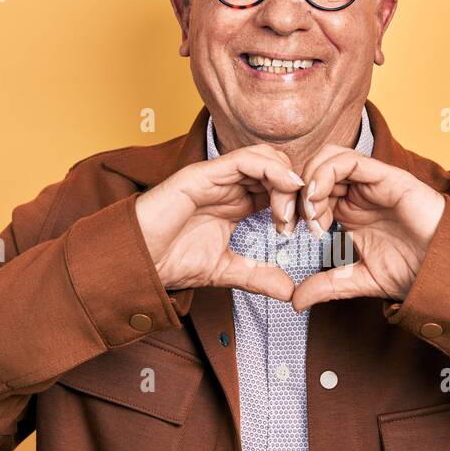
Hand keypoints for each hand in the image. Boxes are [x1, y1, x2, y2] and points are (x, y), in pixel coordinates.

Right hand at [135, 145, 304, 301]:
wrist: (136, 263)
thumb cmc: (169, 261)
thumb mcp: (225, 271)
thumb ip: (257, 277)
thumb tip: (290, 291)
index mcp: (237, 202)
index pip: (280, 188)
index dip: (301, 202)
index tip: (313, 229)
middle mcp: (229, 185)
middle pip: (279, 169)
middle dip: (301, 191)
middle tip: (310, 220)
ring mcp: (216, 176)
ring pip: (267, 159)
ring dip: (289, 181)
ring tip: (295, 211)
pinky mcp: (203, 173)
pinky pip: (245, 159)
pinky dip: (272, 169)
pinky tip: (287, 188)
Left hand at [291, 145, 446, 312]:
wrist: (446, 269)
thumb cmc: (412, 270)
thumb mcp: (358, 280)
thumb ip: (327, 286)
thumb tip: (295, 301)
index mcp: (348, 210)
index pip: (309, 191)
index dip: (292, 206)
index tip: (287, 233)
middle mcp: (357, 192)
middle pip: (313, 170)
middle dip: (294, 192)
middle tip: (291, 221)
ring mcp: (371, 182)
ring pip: (327, 158)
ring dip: (309, 180)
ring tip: (308, 212)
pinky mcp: (386, 176)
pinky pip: (348, 160)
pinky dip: (325, 173)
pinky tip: (318, 199)